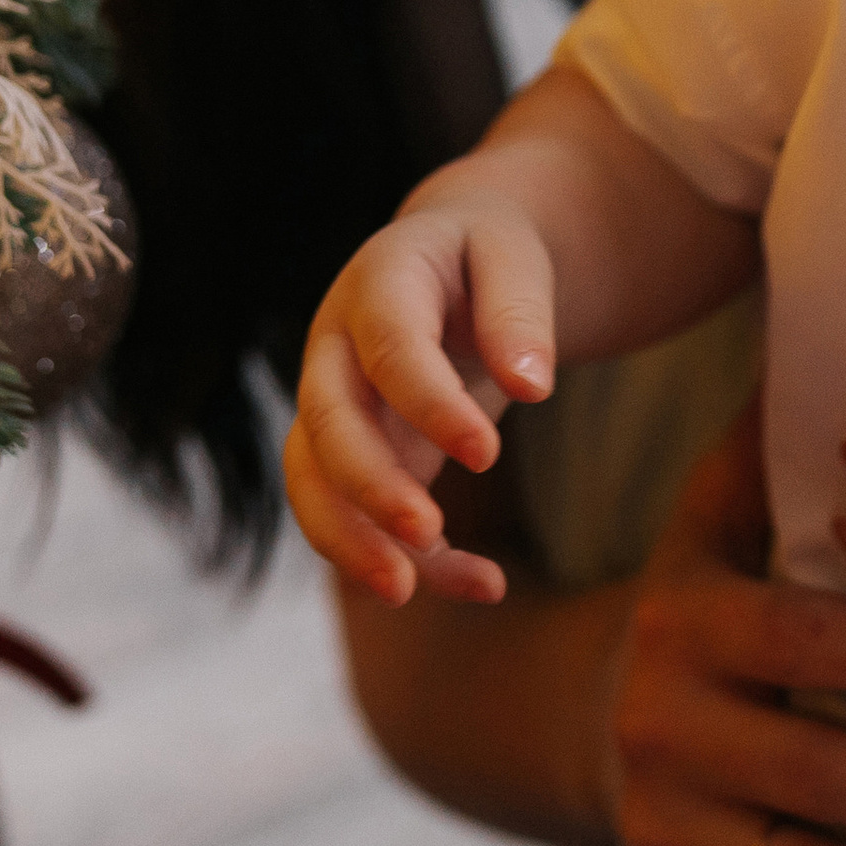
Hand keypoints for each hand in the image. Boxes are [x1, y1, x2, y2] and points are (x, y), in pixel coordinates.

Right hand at [284, 193, 556, 605]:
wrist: (452, 260)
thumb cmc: (485, 255)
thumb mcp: (513, 257)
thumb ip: (520, 312)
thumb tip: (533, 388)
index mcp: (378, 283)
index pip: (388, 347)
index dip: (428, 402)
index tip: (487, 452)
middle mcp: (337, 347)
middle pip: (325, 422)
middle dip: (366, 485)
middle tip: (426, 531)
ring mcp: (336, 404)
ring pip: (312, 480)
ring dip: (349, 539)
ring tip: (408, 590)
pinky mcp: (358, 454)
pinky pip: (361, 516)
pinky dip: (412, 560)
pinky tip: (486, 583)